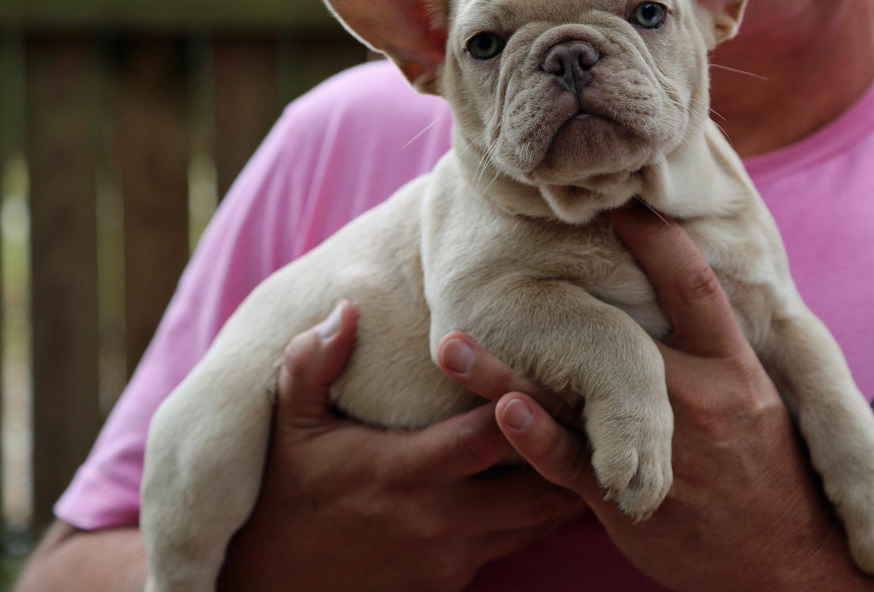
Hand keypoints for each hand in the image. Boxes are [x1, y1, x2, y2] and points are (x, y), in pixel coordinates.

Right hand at [217, 302, 583, 591]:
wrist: (267, 589)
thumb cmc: (284, 496)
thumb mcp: (288, 427)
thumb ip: (311, 364)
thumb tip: (346, 309)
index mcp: (403, 472)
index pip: (489, 434)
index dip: (530, 400)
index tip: (562, 366)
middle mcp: (437, 520)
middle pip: (536, 486)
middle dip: (570, 449)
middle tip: (606, 408)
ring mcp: (449, 557)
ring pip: (536, 523)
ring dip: (563, 484)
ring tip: (597, 441)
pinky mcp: (452, 583)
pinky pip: (515, 546)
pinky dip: (538, 516)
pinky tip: (554, 480)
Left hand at [440, 203, 873, 590]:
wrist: (788, 564)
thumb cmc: (771, 472)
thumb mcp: (762, 400)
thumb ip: (714, 349)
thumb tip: (678, 288)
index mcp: (732, 368)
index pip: (692, 286)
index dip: (655, 237)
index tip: (616, 199)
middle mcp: (694, 398)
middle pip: (617, 336)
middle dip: (564, 294)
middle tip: (503, 253)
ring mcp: (658, 447)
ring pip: (574, 399)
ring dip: (507, 373)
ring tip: (454, 344)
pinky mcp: (626, 497)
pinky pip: (573, 463)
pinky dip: (536, 438)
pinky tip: (500, 412)